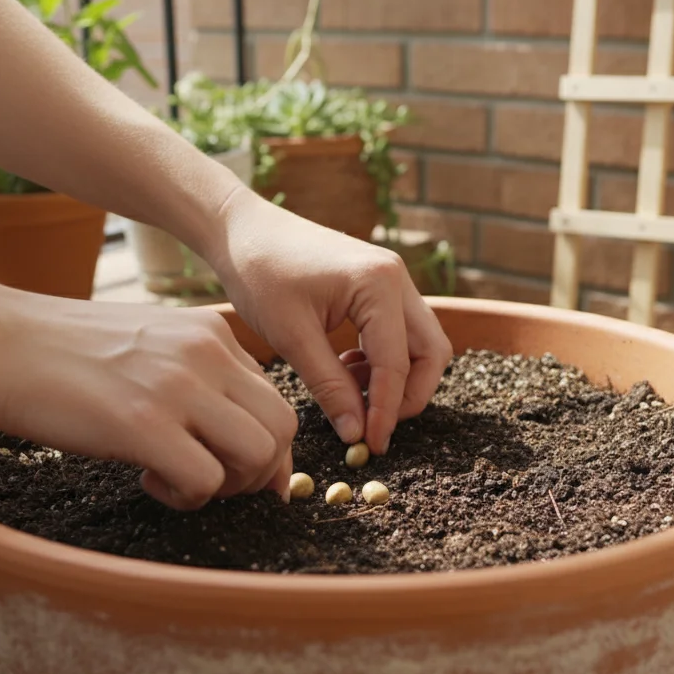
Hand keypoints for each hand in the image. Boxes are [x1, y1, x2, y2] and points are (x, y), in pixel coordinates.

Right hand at [0, 296, 298, 510]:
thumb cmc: (62, 352)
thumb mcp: (146, 346)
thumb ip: (195, 379)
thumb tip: (232, 435)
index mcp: (211, 334)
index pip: (276, 399)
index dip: (265, 447)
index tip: (237, 472)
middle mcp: (206, 354)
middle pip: (283, 428)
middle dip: (259, 471)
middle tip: (211, 481)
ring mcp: (178, 386)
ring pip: (259, 454)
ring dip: (228, 486)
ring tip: (179, 480)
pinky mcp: (142, 422)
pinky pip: (205, 480)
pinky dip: (187, 497)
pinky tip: (147, 479)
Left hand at [208, 188, 452, 454]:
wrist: (242, 229)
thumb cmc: (260, 273)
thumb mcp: (291, 336)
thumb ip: (329, 386)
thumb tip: (356, 434)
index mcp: (378, 284)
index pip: (397, 363)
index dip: (387, 410)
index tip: (373, 444)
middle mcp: (396, 278)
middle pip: (431, 352)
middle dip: (410, 395)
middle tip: (375, 425)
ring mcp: (392, 279)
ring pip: (421, 343)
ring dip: (397, 377)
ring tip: (352, 393)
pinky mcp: (380, 285)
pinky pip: (400, 332)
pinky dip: (384, 359)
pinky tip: (347, 369)